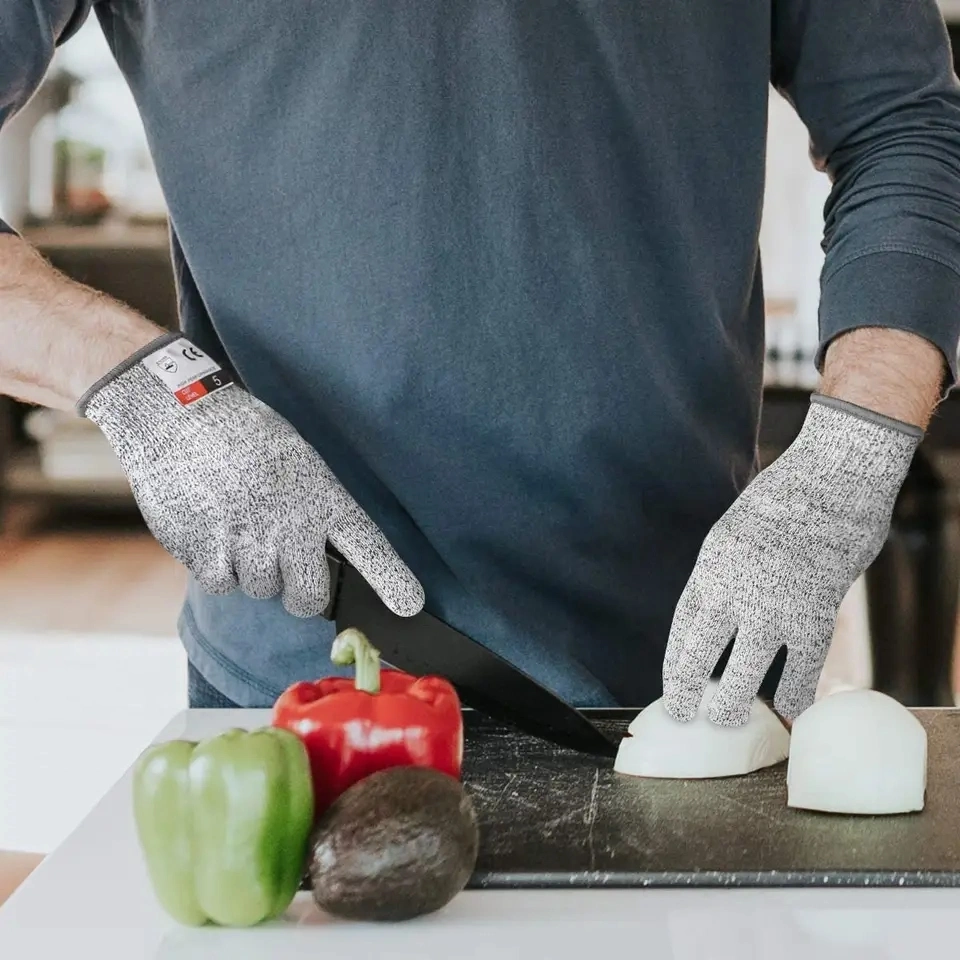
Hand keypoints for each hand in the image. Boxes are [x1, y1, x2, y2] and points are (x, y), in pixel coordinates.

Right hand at [81, 334, 423, 618]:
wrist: (179, 415)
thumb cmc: (243, 437)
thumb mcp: (297, 461)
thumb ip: (311, 509)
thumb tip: (314, 556)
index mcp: (321, 496)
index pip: (366, 545)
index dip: (391, 579)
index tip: (410, 606)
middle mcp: (291, 524)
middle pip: (308, 598)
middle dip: (300, 595)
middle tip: (287, 571)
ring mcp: (249, 542)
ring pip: (261, 591)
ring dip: (250, 570)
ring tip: (237, 524)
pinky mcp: (206, 552)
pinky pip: (221, 584)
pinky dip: (215, 565)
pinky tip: (211, 528)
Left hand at [662, 395, 920, 725]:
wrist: (831, 481)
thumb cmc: (785, 502)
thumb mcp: (734, 533)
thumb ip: (728, 574)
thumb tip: (729, 613)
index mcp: (710, 568)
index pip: (682, 628)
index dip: (675, 663)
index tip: (674, 686)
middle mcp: (732, 591)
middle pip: (698, 655)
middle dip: (686, 692)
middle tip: (682, 714)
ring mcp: (772, 607)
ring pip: (743, 673)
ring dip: (733, 704)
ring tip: (727, 720)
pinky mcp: (814, 615)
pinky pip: (801, 669)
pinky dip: (796, 695)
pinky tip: (790, 710)